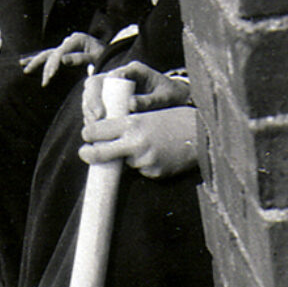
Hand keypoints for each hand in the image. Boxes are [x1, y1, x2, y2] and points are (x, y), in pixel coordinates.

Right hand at [22, 32, 102, 87]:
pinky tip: (24, 63)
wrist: (112, 56)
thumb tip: (62, 60)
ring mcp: (65, 47)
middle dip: (44, 67)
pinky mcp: (64, 54)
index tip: (50, 77)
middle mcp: (68, 41)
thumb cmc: (106, 57)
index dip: (53, 65)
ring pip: (46, 54)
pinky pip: (48, 57)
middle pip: (51, 53)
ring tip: (24, 68)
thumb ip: (81, 59)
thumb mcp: (97, 58)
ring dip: (34, 62)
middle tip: (44, 81)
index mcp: (77, 40)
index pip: (59, 53)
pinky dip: (37, 61)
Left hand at [79, 105, 199, 178]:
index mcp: (132, 123)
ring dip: (130, 157)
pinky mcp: (154, 173)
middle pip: (99, 153)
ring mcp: (144, 160)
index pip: (97, 130)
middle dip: (88, 154)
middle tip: (84, 153)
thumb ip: (127, 124)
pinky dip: (146, 164)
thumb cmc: (175, 119)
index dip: (89, 133)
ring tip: (151, 145)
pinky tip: (161, 154)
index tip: (87, 135)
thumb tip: (105, 136)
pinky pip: (142, 170)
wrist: (203, 133)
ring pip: (125, 162)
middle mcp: (135, 142)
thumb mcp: (148, 114)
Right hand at [83, 60, 189, 125]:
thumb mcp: (165, 97)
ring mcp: (114, 88)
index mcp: (133, 71)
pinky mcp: (111, 100)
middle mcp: (120, 77)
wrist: (178, 100)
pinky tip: (96, 132)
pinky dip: (93, 119)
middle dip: (90, 104)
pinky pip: (96, 107)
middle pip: (94, 85)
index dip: (100, 94)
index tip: (101, 113)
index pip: (109, 77)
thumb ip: (150, 100)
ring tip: (93, 130)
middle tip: (94, 122)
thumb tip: (131, 105)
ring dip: (89, 113)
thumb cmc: (172, 96)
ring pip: (91, 97)